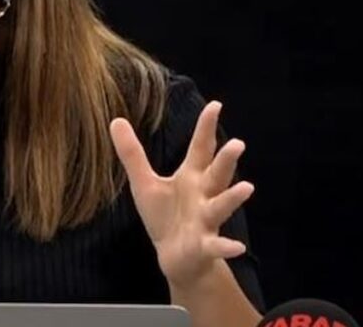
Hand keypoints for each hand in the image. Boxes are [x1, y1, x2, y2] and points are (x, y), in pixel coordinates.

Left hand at [110, 101, 253, 288]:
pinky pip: (216, 245)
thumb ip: (132, 153)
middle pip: (217, 174)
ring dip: (233, 198)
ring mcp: (206, 220)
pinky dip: (226, 246)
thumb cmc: (164, 216)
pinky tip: (236, 247)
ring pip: (221, 206)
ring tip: (247, 187)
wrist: (176, 257)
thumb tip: (116, 120)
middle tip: (237, 143)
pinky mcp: (204, 244)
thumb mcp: (145, 182)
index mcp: (192, 177)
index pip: (201, 148)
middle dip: (226, 160)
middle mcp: (204, 195)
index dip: (206, 128)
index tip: (216, 105)